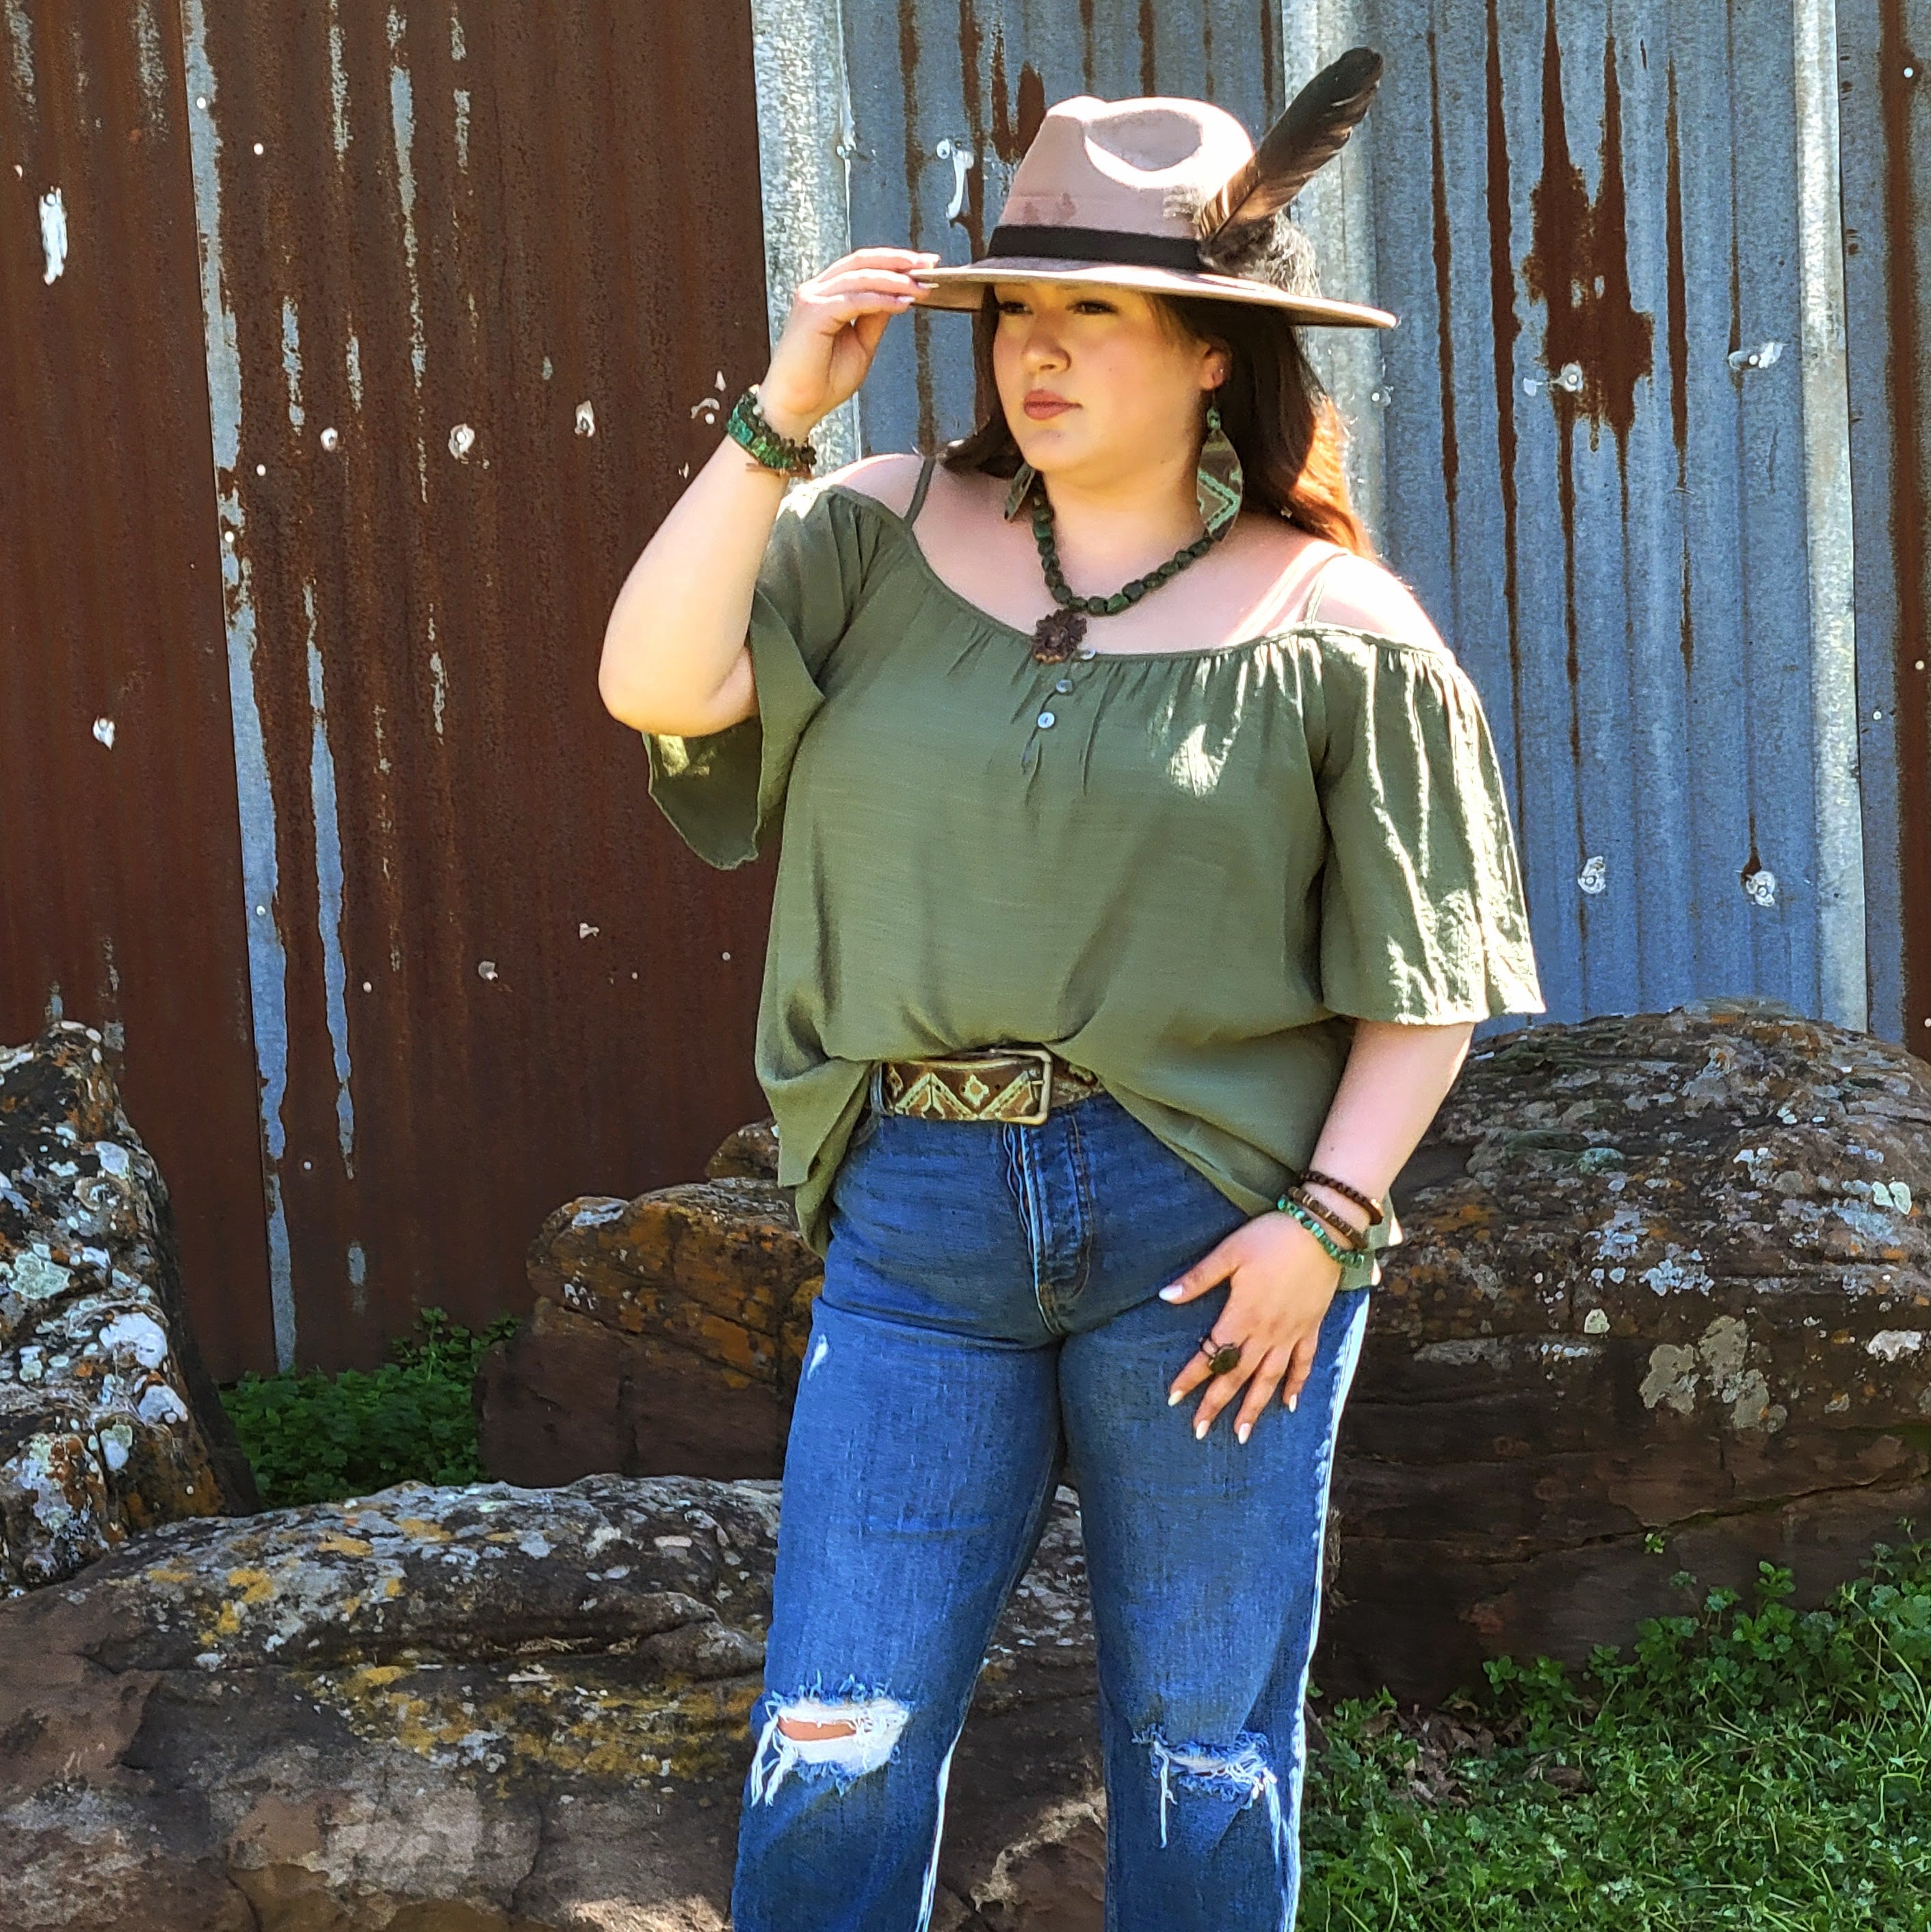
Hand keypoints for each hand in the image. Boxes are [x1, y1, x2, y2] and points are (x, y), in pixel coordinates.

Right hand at [758, 246, 941, 438]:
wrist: (794, 406)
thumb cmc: (822, 382)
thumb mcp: (861, 345)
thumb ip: (875, 319)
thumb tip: (898, 297)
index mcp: (826, 295)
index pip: (862, 266)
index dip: (894, 261)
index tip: (925, 265)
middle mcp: (817, 290)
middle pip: (862, 262)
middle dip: (899, 261)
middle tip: (929, 265)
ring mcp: (813, 299)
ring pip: (860, 277)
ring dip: (894, 280)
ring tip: (920, 287)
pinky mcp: (814, 312)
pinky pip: (854, 299)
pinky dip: (880, 299)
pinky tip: (902, 303)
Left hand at [1160, 1211, 1347, 1441]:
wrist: (1323, 1230)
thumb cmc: (1271, 1237)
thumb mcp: (1229, 1252)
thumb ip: (1199, 1278)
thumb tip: (1164, 1296)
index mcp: (1243, 1315)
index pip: (1212, 1354)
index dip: (1191, 1377)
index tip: (1173, 1398)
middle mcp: (1267, 1332)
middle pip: (1238, 1375)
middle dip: (1217, 1404)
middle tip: (1200, 1431)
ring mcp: (1292, 1333)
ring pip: (1270, 1379)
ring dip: (1255, 1408)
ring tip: (1241, 1434)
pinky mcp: (1312, 1327)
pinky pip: (1304, 1363)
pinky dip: (1297, 1385)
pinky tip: (1290, 1405)